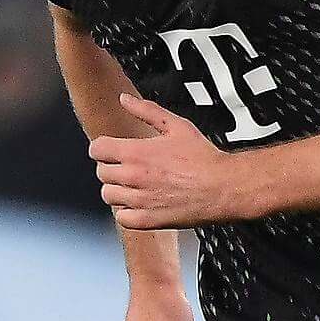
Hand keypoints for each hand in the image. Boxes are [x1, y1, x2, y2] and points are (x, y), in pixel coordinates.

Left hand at [91, 95, 254, 229]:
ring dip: (117, 189)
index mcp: (136, 153)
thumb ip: (146, 110)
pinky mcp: (147, 221)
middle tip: (127, 166)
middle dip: (111, 167)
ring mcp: (139, 201)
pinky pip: (121, 218)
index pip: (97, 150)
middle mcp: (133, 177)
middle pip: (101, 172)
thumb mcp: (177, 125)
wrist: (222, 187)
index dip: (102, 148)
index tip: (110, 150)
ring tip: (133, 185)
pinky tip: (139, 203)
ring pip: (108, 195)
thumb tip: (125, 99)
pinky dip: (126, 211)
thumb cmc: (203, 158)